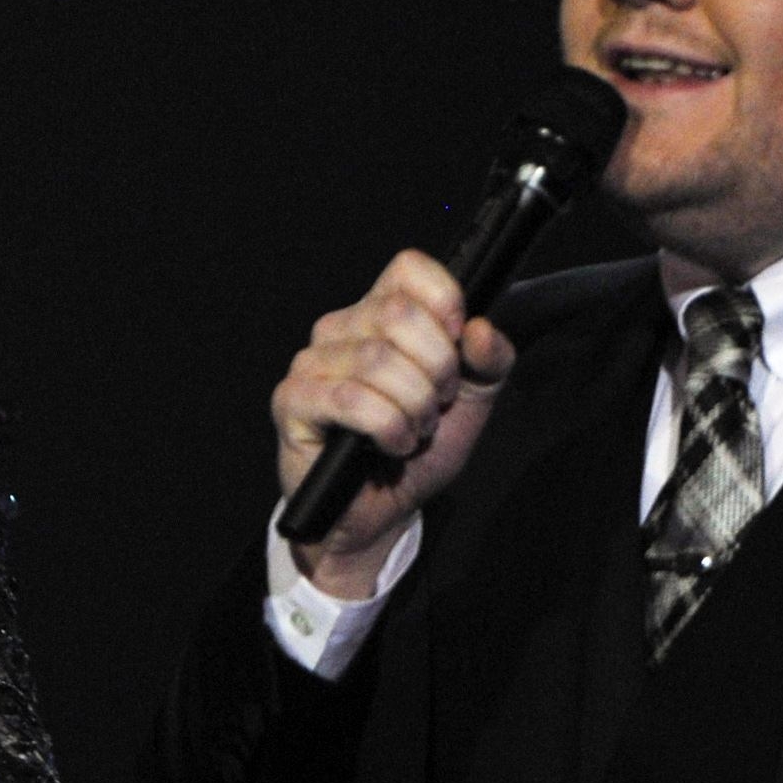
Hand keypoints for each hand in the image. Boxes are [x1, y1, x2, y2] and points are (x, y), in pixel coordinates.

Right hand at [275, 249, 514, 597]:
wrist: (380, 513)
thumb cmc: (416, 452)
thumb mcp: (471, 404)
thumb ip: (489, 363)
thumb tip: (482, 329)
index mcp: (379, 315)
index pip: (407, 268)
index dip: (444, 300)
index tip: (458, 344)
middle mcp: (340, 330)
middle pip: (398, 314)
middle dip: (437, 367)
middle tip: (437, 404)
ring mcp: (311, 364)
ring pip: (378, 360)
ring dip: (414, 406)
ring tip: (414, 431)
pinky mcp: (293, 401)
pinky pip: (351, 400)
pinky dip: (387, 427)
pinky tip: (391, 444)